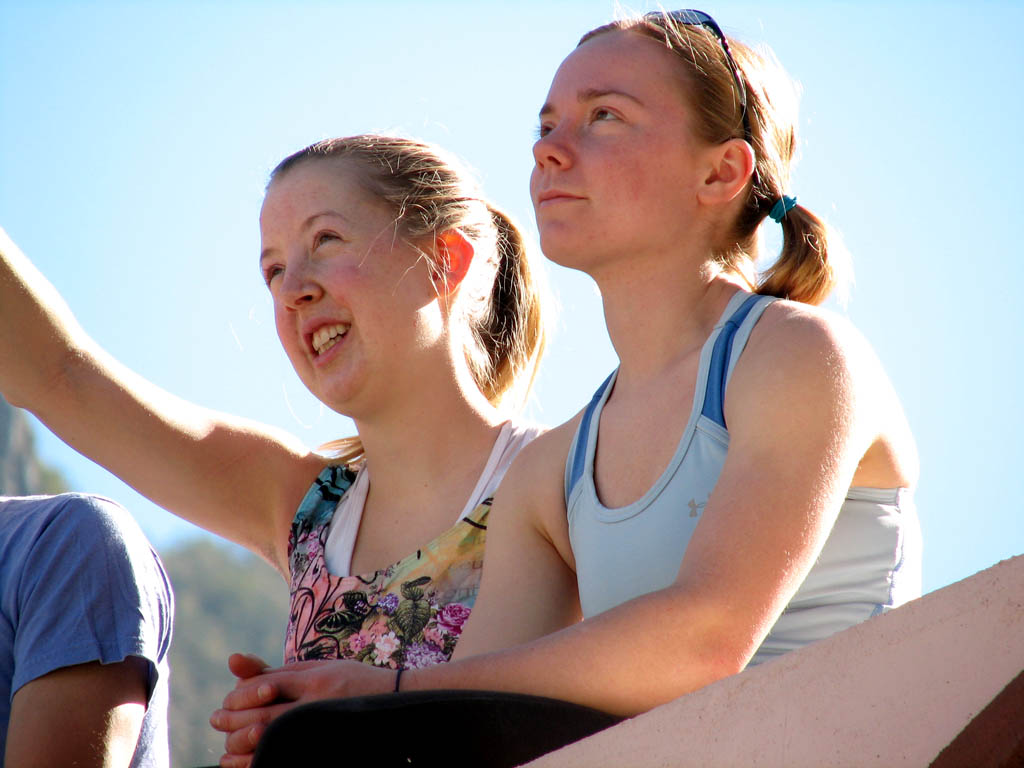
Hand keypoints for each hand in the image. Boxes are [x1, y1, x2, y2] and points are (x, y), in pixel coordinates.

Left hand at [210, 655, 395, 766]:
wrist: (394, 706)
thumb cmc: (350, 682)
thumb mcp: (317, 668)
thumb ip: (278, 671)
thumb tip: (234, 666)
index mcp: (316, 679)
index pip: (265, 686)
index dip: (239, 696)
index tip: (227, 701)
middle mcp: (318, 704)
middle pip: (263, 716)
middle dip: (232, 720)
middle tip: (216, 720)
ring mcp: (320, 729)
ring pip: (269, 740)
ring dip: (239, 743)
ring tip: (227, 744)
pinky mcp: (321, 749)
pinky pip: (280, 758)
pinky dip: (255, 762)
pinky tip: (241, 762)